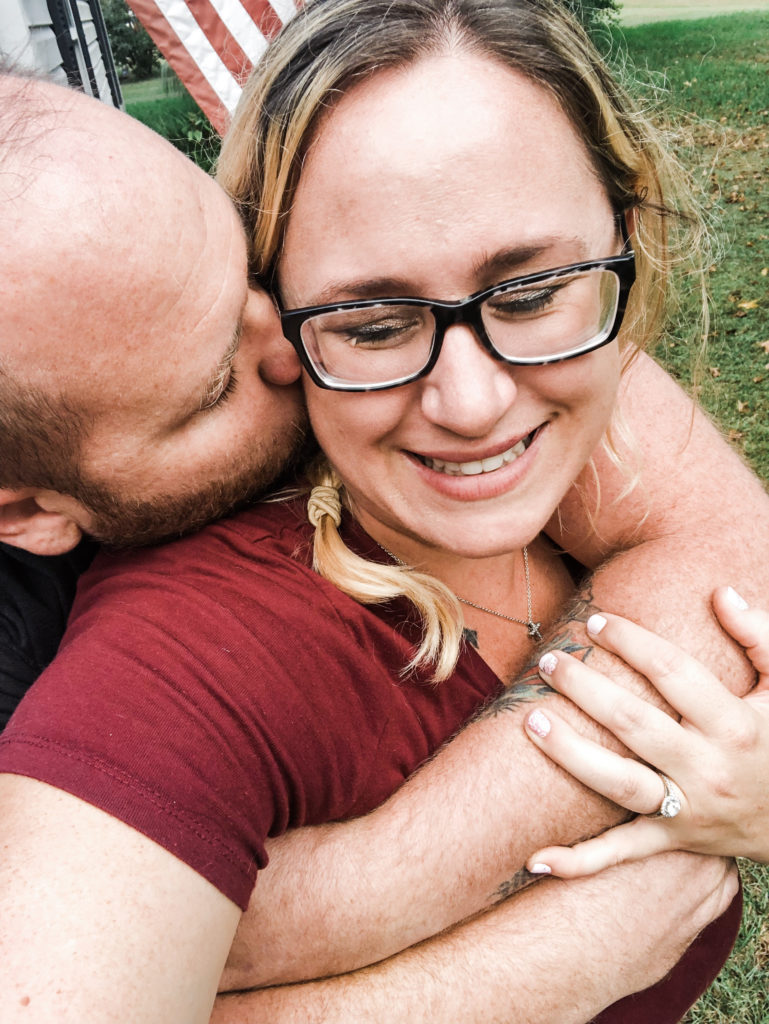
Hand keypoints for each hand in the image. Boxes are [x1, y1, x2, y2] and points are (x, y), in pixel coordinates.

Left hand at [522, 586, 768, 876]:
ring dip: (569, 754)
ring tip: (530, 721)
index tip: (594, 621)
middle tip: (549, 660)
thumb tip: (720, 593)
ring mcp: (687, 809)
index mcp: (735, 724)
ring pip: (619, 783)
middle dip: (586, 688)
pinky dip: (579, 861)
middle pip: (635, 723)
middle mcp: (708, 768)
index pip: (673, 673)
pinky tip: (534, 858)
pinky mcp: (672, 840)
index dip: (631, 642)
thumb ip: (761, 637)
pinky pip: (621, 853)